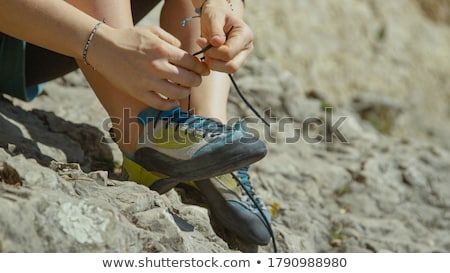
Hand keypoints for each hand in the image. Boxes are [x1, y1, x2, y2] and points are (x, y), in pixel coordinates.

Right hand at [89, 25, 209, 109]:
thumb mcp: (151, 31)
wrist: (104, 48)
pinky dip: (171, 105)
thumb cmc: (129, 38)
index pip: (191, 62)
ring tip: (185, 90)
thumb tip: (183, 50)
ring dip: (185, 92)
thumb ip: (170, 39)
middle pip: (188, 79)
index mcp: (163, 50)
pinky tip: (173, 101)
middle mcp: (158, 67)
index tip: (203, 70)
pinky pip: (160, 104)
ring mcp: (148, 81)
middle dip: (196, 81)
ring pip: (177, 93)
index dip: (201, 68)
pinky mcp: (139, 92)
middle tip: (196, 80)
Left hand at [197, 0, 253, 72]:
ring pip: (228, 70)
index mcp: (245, 35)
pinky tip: (207, 53)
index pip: (229, 52)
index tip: (200, 41)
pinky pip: (223, 69)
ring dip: (212, 63)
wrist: (218, 16)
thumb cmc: (216, 14)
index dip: (213, 51)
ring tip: (205, 49)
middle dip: (214, 61)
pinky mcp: (234, 60)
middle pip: (232, 66)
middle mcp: (246, 47)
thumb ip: (215, 30)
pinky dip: (213, 63)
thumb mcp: (214, 17)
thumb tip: (216, 42)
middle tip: (203, 49)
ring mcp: (241, 55)